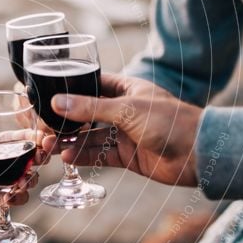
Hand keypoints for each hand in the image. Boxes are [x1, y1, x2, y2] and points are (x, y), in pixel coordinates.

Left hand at [0, 130, 47, 242]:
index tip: (40, 138)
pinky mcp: (12, 195)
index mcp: (4, 146)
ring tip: (21, 183)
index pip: (22, 137)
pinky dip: (18, 198)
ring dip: (30, 180)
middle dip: (42, 155)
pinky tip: (7, 198)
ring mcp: (15, 179)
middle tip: (40, 157)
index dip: (33, 136)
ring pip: (33, 178)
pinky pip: (23, 197)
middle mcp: (14, 161)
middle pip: (35, 155)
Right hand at [41, 74, 201, 186]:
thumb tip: (58, 102)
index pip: (91, 84)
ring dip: (70, 141)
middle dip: (65, 121)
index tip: (47, 97)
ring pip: (90, 136)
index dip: (69, 90)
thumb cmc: (170, 122)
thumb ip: (90, 107)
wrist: (198, 154)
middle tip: (44, 127)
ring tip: (50, 145)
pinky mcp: (126, 155)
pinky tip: (67, 158)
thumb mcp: (126, 110)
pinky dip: (83, 156)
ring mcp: (124, 133)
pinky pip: (99, 154)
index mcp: (126, 89)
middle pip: (86, 114)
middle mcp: (123, 110)